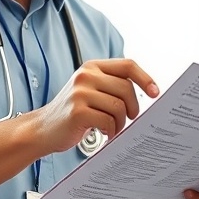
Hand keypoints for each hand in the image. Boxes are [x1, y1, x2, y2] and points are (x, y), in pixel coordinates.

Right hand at [33, 58, 158, 153]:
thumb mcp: (91, 89)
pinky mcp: (77, 111)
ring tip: (114, 128)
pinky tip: (105, 133)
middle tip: (129, 119)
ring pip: (119, 106)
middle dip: (133, 108)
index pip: (128, 65)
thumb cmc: (73, 112)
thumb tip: (148, 90)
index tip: (155, 93)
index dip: (146, 78)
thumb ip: (113, 84)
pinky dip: (112, 131)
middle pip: (127, 88)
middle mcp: (86, 76)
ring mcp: (80, 93)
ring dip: (121, 122)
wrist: (43, 129)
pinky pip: (108, 120)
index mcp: (92, 67)